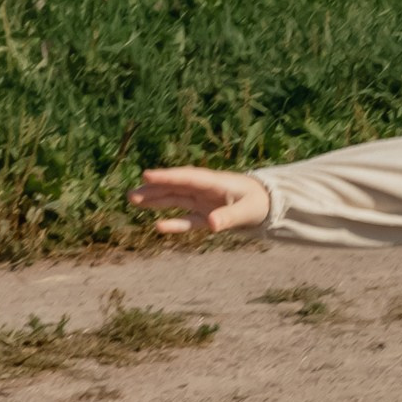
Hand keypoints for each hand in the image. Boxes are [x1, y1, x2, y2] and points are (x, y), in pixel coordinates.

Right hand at [129, 166, 269, 237]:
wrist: (270, 205)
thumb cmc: (260, 202)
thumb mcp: (247, 210)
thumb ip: (229, 217)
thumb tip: (210, 224)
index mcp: (214, 182)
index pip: (186, 178)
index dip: (167, 177)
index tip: (147, 175)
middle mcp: (205, 190)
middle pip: (175, 188)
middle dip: (154, 190)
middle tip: (132, 194)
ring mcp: (204, 202)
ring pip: (176, 200)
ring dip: (156, 201)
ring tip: (134, 201)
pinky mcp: (206, 215)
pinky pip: (187, 219)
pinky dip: (175, 223)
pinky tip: (158, 226)